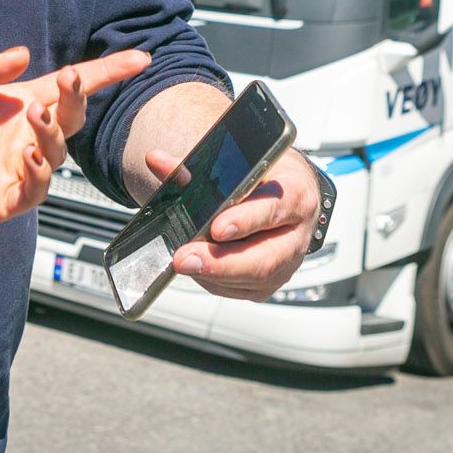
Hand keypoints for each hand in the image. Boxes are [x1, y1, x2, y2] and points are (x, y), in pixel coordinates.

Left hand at [0, 47, 149, 258]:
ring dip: (54, 132)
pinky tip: (26, 156)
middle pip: (69, 117)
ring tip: (35, 116)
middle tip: (69, 83)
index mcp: (10, 105)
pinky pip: (35, 189)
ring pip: (57, 152)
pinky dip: (39, 172)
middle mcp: (19, 136)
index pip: (65, 87)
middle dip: (78, 98)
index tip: (137, 58)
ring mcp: (13, 169)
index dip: (103, 74)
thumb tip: (24, 54)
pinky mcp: (2, 200)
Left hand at [142, 147, 320, 300]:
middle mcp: (297, 234)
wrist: (286, 194)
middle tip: (185, 259)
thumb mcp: (239, 163)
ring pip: (252, 279)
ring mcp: (287, 263)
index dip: (245, 220)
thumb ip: (196, 166)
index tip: (216, 228)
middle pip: (264, 258)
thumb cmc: (263, 177)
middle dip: (220, 262)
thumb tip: (156, 161)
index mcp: (295, 195)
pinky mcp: (271, 283)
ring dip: (213, 274)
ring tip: (183, 263)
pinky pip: (242, 290)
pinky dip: (215, 281)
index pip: (273, 209)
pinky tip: (197, 269)